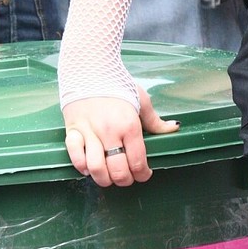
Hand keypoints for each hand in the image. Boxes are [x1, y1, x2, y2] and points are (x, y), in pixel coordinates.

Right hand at [63, 86, 178, 186]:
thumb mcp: (141, 99)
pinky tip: (89, 167)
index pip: (138, 160)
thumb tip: (174, 128)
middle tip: (127, 179)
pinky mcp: (73, 130)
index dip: (143, 174)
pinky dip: (82, 167)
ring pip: (96, 168)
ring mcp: (89, 132)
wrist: (90, 68)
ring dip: (104, 179)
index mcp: (129, 125)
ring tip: (109, 178)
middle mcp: (109, 131)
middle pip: (117, 170)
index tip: (144, 175)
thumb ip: (155, 120)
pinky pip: (75, 156)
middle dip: (125, 180)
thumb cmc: (118, 83)